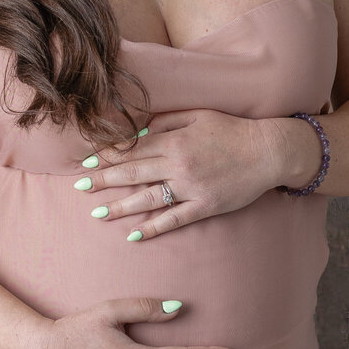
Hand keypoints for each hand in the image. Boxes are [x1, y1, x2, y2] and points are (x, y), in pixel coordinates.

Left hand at [73, 110, 319, 237]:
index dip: (108, 157)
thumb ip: (167, 121)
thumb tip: (139, 131)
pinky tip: (133, 234)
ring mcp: (192, 188)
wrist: (269, 150)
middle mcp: (179, 165)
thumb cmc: (233, 130)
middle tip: (79, 187)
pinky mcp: (205, 206)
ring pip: (148, 199)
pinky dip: (153, 227)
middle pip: (133, 173)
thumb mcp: (199, 115)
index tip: (87, 163)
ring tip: (97, 213)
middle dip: (103, 180)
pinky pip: (174, 219)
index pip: (133, 150)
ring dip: (120, 207)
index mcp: (175, 141)